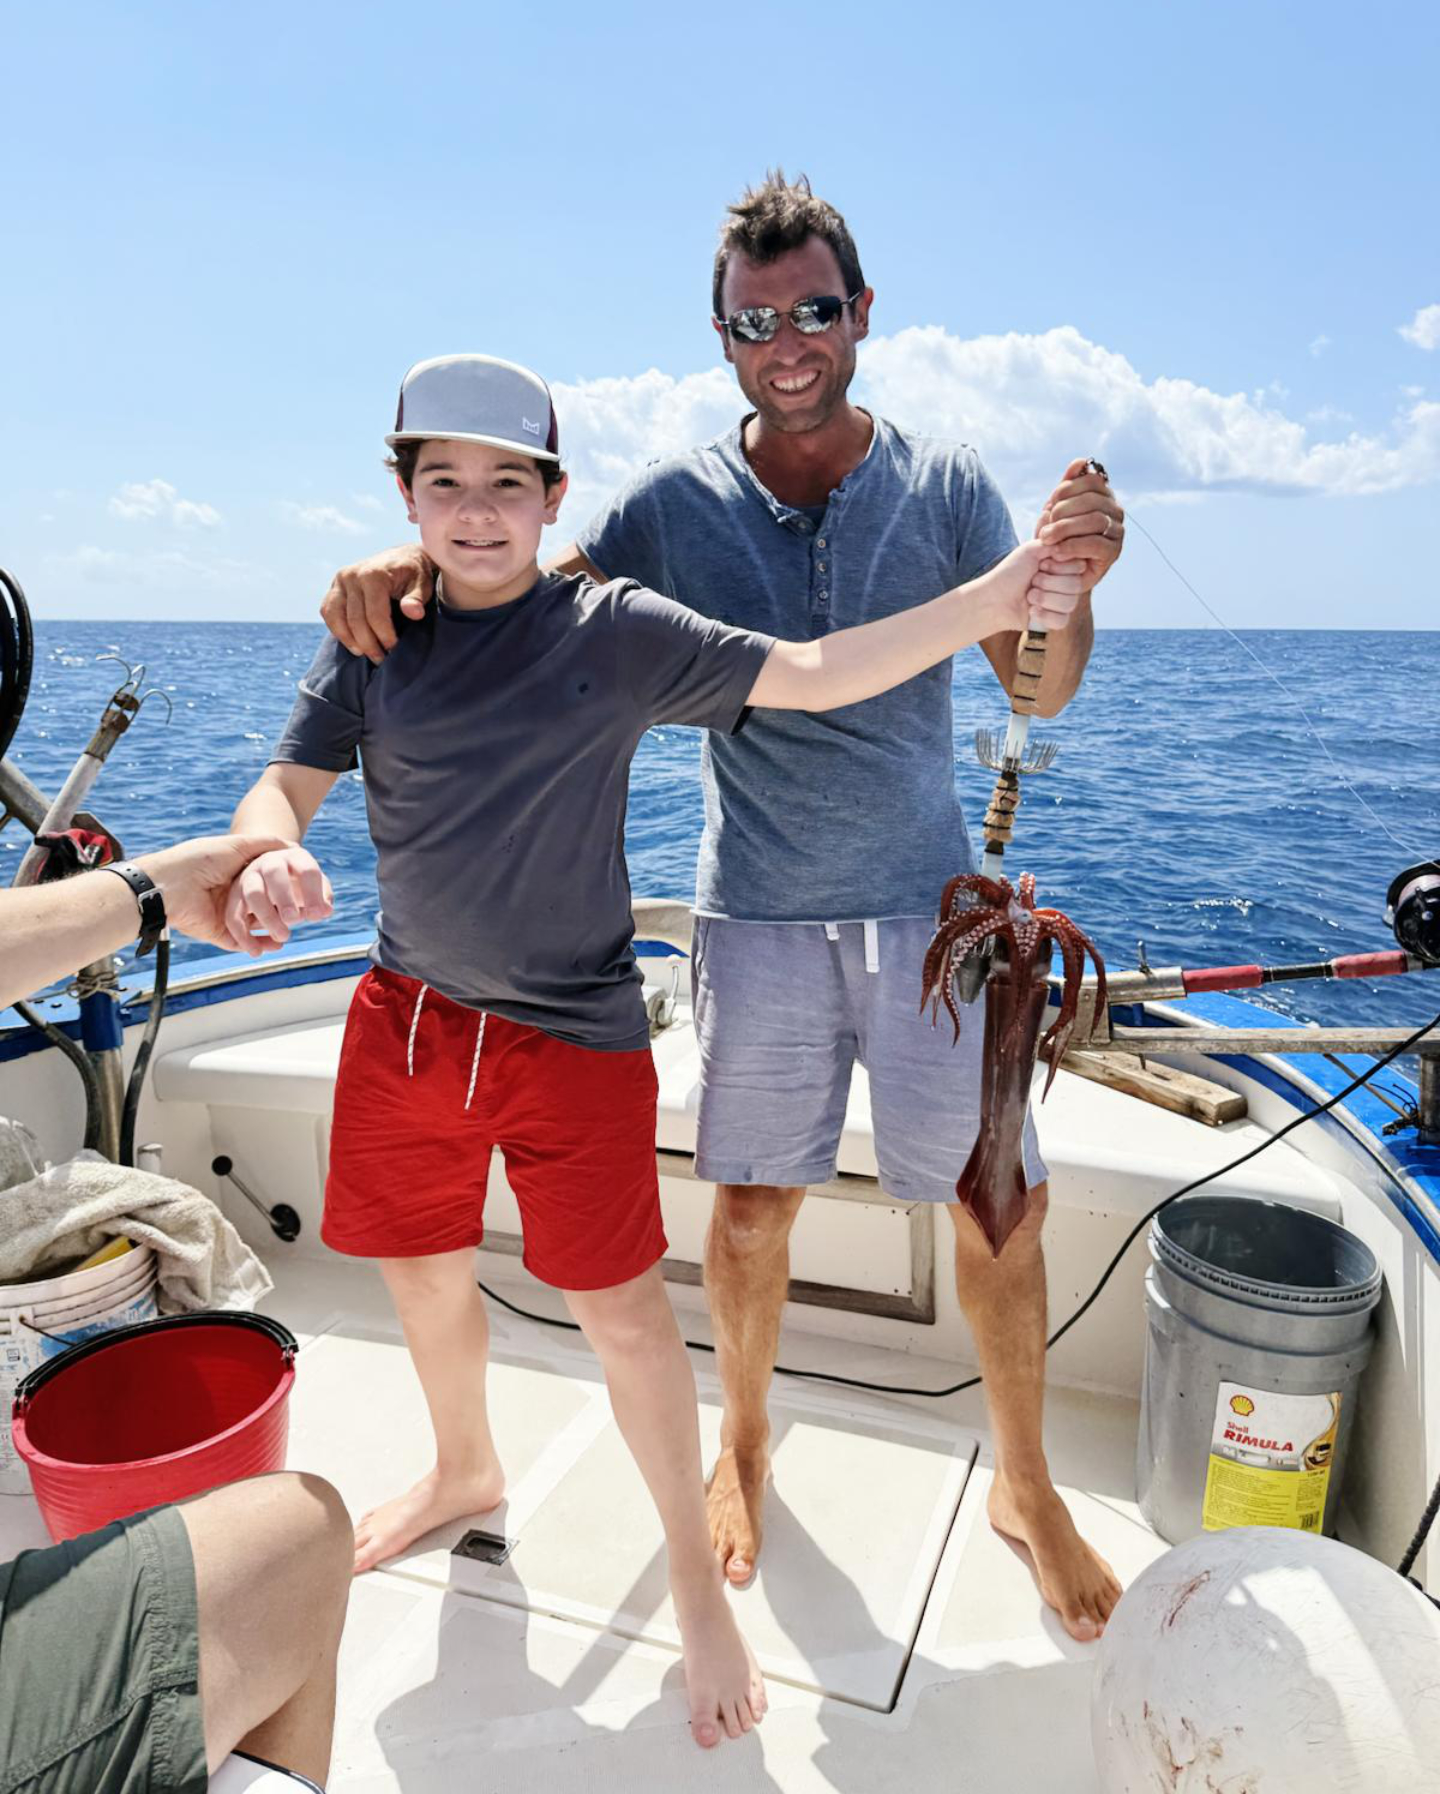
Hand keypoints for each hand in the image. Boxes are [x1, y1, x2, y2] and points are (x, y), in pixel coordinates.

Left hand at [133, 835, 294, 953]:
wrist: (170, 884)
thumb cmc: (200, 860)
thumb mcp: (236, 845)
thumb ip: (264, 844)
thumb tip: (293, 846)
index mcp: (235, 875)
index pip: (266, 884)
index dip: (285, 888)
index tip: (303, 892)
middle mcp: (231, 895)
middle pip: (264, 907)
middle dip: (283, 913)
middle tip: (301, 916)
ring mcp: (225, 915)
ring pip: (256, 927)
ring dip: (274, 931)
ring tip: (290, 933)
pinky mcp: (219, 933)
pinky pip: (243, 943)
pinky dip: (260, 944)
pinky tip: (276, 943)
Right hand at [222, 845, 334, 956]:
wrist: (272, 877)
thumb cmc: (300, 884)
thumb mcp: (314, 888)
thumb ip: (322, 899)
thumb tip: (324, 912)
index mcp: (295, 857)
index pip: (306, 870)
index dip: (313, 893)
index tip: (317, 917)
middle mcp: (269, 862)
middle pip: (274, 874)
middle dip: (285, 897)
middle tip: (294, 920)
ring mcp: (249, 876)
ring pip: (252, 893)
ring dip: (267, 917)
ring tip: (284, 937)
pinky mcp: (234, 894)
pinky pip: (233, 914)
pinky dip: (243, 935)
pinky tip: (257, 952)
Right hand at [320, 544, 434, 662]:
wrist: (401, 558)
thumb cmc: (414, 574)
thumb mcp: (423, 583)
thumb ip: (417, 598)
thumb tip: (413, 613)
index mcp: (373, 573)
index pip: (375, 614)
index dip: (384, 636)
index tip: (394, 650)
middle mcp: (352, 575)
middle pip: (355, 619)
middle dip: (369, 644)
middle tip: (381, 659)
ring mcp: (340, 581)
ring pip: (335, 617)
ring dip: (349, 640)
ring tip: (365, 654)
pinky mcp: (334, 587)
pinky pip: (328, 612)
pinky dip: (337, 629)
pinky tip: (353, 642)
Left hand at [984, 541, 1089, 633]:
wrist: (994, 598)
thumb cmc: (1011, 572)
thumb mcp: (1032, 550)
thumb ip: (1056, 543)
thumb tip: (1076, 542)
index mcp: (1063, 566)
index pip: (1079, 567)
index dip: (1058, 567)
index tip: (1040, 565)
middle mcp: (1066, 584)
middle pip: (1075, 586)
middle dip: (1048, 583)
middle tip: (1032, 581)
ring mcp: (1062, 603)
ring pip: (1069, 604)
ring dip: (1044, 598)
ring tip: (1029, 596)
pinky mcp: (1055, 621)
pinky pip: (1062, 620)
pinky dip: (1044, 615)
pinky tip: (1031, 611)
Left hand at [1036, 457, 1123, 585]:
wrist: (1059, 573)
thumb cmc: (1058, 538)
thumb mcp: (1056, 511)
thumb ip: (1066, 488)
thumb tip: (1080, 461)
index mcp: (1103, 495)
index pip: (1091, 481)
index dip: (1067, 489)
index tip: (1049, 504)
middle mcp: (1115, 510)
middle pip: (1092, 500)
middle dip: (1064, 511)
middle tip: (1044, 526)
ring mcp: (1118, 531)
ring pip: (1095, 520)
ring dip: (1065, 528)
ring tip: (1046, 539)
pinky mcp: (1114, 552)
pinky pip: (1096, 544)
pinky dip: (1073, 546)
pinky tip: (1057, 552)